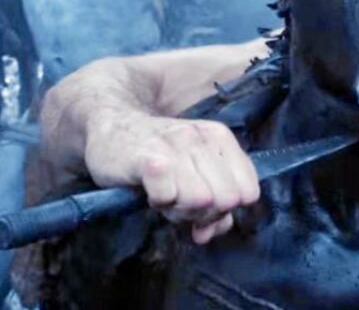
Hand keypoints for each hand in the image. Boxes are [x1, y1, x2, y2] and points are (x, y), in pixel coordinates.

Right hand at [84, 114, 259, 243]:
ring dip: (177, 208)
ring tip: (162, 194)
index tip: (202, 204)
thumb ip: (212, 204)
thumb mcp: (194, 173)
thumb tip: (211, 232)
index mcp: (221, 139)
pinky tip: (147, 190)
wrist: (110, 125)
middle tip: (177, 200)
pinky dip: (158, 201)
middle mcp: (203, 139)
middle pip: (226, 201)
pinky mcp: (146, 158)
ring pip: (200, 201)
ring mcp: (176, 146)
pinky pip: (166, 196)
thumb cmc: (156, 155)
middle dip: (202, 212)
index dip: (225, 209)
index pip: (248, 193)